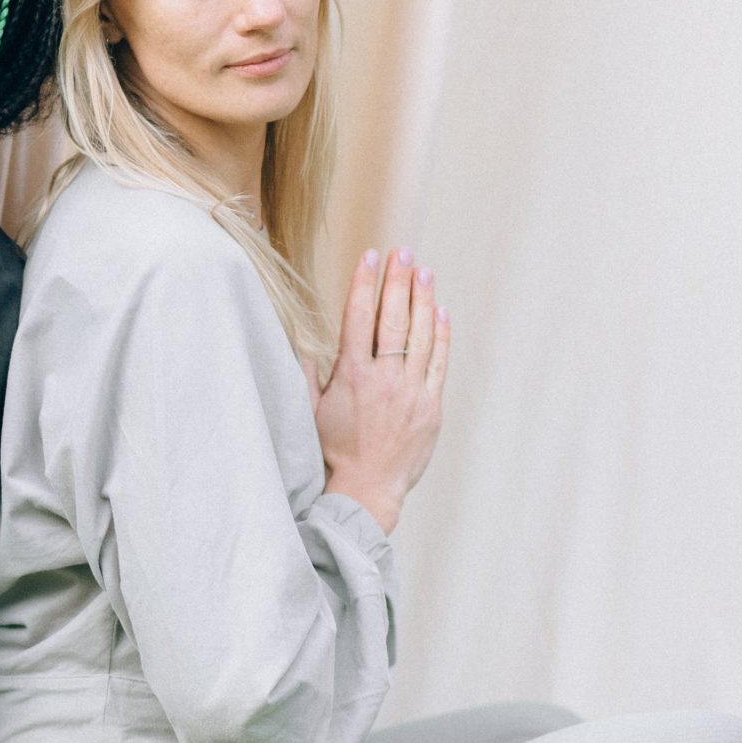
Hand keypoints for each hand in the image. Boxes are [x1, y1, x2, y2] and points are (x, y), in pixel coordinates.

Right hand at [311, 246, 448, 534]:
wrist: (366, 490)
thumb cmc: (332, 451)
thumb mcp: (309, 411)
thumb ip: (308, 373)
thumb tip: (299, 339)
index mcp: (351, 376)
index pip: (358, 318)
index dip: (364, 284)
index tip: (370, 257)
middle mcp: (383, 379)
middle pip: (393, 319)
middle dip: (398, 281)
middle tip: (403, 252)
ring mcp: (411, 392)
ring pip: (421, 335)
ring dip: (423, 300)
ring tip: (424, 272)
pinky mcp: (431, 407)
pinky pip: (439, 363)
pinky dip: (442, 335)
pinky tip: (441, 312)